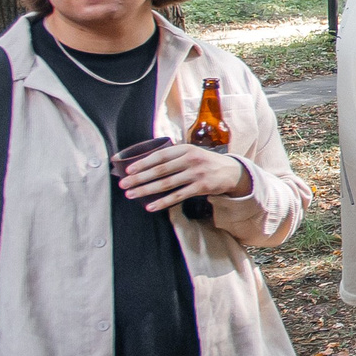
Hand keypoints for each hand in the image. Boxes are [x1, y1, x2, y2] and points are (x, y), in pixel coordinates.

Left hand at [118, 143, 254, 213]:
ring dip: (146, 190)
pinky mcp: (201, 187)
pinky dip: (163, 202)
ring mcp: (197, 174)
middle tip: (124, 184)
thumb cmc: (205, 162)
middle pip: (160, 170)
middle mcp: (191, 160)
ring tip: (131, 194)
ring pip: (166, 184)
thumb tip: (145, 164)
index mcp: (186, 149)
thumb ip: (173, 157)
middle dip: (139, 178)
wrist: (231, 171)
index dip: (143, 163)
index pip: (160, 155)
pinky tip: (150, 206)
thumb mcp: (192, 153)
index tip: (128, 170)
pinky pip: (178, 196)